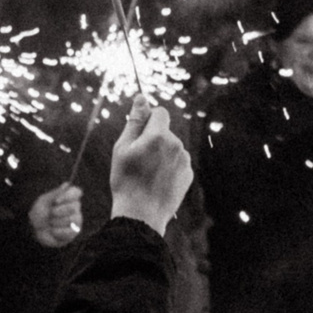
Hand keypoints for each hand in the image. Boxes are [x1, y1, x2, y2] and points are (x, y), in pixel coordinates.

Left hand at [28, 185, 83, 248]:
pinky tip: (53, 231)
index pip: (76, 192)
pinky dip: (59, 231)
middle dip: (60, 210)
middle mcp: (74, 208)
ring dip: (58, 221)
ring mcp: (75, 220)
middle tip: (51, 213)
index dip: (68, 196)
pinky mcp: (73, 232)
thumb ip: (55, 194)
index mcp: (67, 198)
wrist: (34, 230)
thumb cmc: (39, 213)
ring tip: (51, 223)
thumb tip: (67, 184)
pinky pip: (71, 231)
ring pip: (74, 219)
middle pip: (75, 206)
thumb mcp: (43, 201)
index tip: (56, 201)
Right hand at [109, 102, 192, 230]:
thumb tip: (141, 97)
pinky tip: (157, 181)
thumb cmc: (126, 180)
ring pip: (171, 147)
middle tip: (138, 160)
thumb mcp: (123, 148)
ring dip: (161, 153)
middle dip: (153, 138)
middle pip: (165, 131)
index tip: (139, 133)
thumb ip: (135, 120)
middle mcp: (177, 145)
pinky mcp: (188, 175)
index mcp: (159, 136)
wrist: (141, 215)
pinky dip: (168, 167)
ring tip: (147, 173)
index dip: (148, 119)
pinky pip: (177, 162)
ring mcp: (184, 161)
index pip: (160, 112)